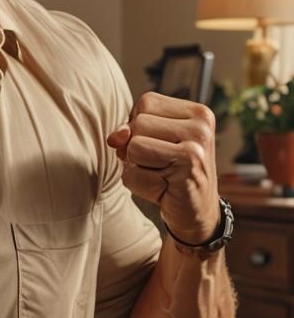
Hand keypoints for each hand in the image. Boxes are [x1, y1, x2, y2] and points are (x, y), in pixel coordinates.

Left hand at [107, 92, 218, 243]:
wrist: (196, 215)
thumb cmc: (171, 177)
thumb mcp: (150, 146)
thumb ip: (130, 133)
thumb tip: (116, 136)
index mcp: (196, 112)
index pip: (145, 102)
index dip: (139, 128)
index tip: (160, 148)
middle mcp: (201, 124)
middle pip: (138, 123)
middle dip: (137, 150)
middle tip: (162, 167)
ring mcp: (197, 145)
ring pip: (133, 146)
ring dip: (137, 169)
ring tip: (161, 177)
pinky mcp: (187, 166)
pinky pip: (135, 171)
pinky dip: (139, 185)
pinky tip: (163, 190)